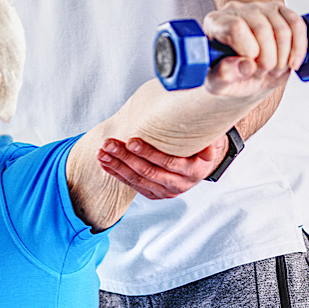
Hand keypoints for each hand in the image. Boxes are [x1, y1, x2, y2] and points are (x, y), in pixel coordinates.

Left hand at [97, 135, 226, 199]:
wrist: (201, 165)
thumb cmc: (201, 147)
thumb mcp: (207, 138)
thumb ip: (202, 130)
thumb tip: (196, 112)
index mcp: (195, 171)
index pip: (169, 162)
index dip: (149, 153)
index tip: (131, 141)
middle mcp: (180, 184)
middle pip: (148, 172)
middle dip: (126, 157)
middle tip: (109, 144)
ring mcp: (166, 192)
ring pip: (137, 180)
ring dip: (116, 165)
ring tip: (101, 152)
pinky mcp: (154, 195)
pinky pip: (132, 185)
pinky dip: (116, 173)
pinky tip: (104, 162)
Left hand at [202, 1, 307, 98]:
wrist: (244, 76)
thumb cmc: (227, 76)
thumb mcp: (217, 83)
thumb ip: (223, 75)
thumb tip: (245, 65)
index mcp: (214, 24)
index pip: (235, 27)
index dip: (248, 50)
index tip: (250, 65)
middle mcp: (236, 10)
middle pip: (262, 29)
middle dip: (267, 59)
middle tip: (260, 73)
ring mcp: (259, 8)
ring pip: (283, 29)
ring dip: (282, 58)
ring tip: (271, 70)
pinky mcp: (280, 11)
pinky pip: (297, 25)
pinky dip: (299, 48)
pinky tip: (292, 63)